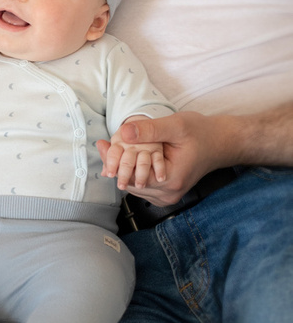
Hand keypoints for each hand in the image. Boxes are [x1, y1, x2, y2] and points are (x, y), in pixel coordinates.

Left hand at [98, 111, 225, 205]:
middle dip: (116, 165)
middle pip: (130, 183)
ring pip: (134, 185)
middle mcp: (167, 195)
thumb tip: (123, 132)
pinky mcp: (165, 192)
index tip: (102, 144)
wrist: (220, 142)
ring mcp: (167, 196)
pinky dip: (133, 171)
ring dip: (123, 168)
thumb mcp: (175, 126)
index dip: (114, 161)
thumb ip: (150, 130)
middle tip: (102, 145)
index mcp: (170, 181)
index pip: (131, 176)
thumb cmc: (201, 132)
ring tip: (111, 149)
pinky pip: (142, 184)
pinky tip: (127, 156)